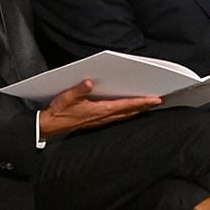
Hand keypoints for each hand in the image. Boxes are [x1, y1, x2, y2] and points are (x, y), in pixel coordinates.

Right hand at [39, 79, 160, 136]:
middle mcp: (103, 117)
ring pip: (125, 116)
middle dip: (144, 106)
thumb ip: (79, 90)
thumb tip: (89, 82)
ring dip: (138, 110)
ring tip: (149, 105)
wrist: (50, 127)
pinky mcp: (98, 122)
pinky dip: (128, 113)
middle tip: (159, 101)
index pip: (125, 105)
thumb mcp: (66, 98)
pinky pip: (118, 118)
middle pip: (129, 112)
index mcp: (98, 110)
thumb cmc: (59, 112)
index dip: (141, 102)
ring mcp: (101, 121)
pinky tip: (132, 111)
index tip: (154, 99)